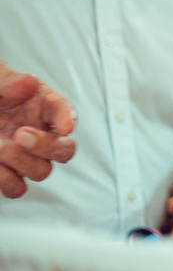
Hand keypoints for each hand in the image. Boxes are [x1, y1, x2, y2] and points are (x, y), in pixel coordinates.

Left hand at [0, 63, 76, 197]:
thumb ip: (10, 81)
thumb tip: (28, 81)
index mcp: (45, 107)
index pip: (65, 112)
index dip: (68, 119)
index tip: (66, 126)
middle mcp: (42, 135)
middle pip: (65, 151)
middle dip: (46, 146)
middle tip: (20, 135)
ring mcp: (27, 158)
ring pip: (42, 172)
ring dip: (21, 163)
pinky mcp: (9, 175)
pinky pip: (16, 188)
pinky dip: (5, 180)